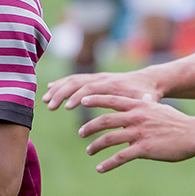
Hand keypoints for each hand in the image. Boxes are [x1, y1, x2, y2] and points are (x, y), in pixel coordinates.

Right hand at [44, 69, 162, 111]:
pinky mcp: (94, 79)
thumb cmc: (147, 94)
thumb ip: (141, 107)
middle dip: (62, 93)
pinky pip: (75, 79)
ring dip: (58, 89)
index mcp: (112, 85)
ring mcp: (97, 77)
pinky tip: (51, 89)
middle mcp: (102, 78)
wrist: (148, 81)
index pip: (91, 88)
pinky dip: (62, 83)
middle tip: (50, 105)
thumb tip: (139, 117)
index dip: (78, 97)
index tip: (67, 107)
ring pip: (73, 80)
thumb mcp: (146, 102)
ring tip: (45, 100)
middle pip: (77, 82)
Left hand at [78, 95, 194, 172]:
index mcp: (139, 106)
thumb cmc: (178, 123)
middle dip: (90, 127)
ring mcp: (139, 133)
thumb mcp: (160, 109)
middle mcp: (137, 117)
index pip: (112, 100)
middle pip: (105, 120)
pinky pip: (120, 157)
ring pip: (109, 139)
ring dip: (96, 146)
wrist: (193, 135)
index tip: (82, 101)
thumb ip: (147, 106)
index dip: (96, 100)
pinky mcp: (144, 149)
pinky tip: (100, 168)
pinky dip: (107, 164)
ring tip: (89, 151)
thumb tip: (143, 100)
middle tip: (81, 133)